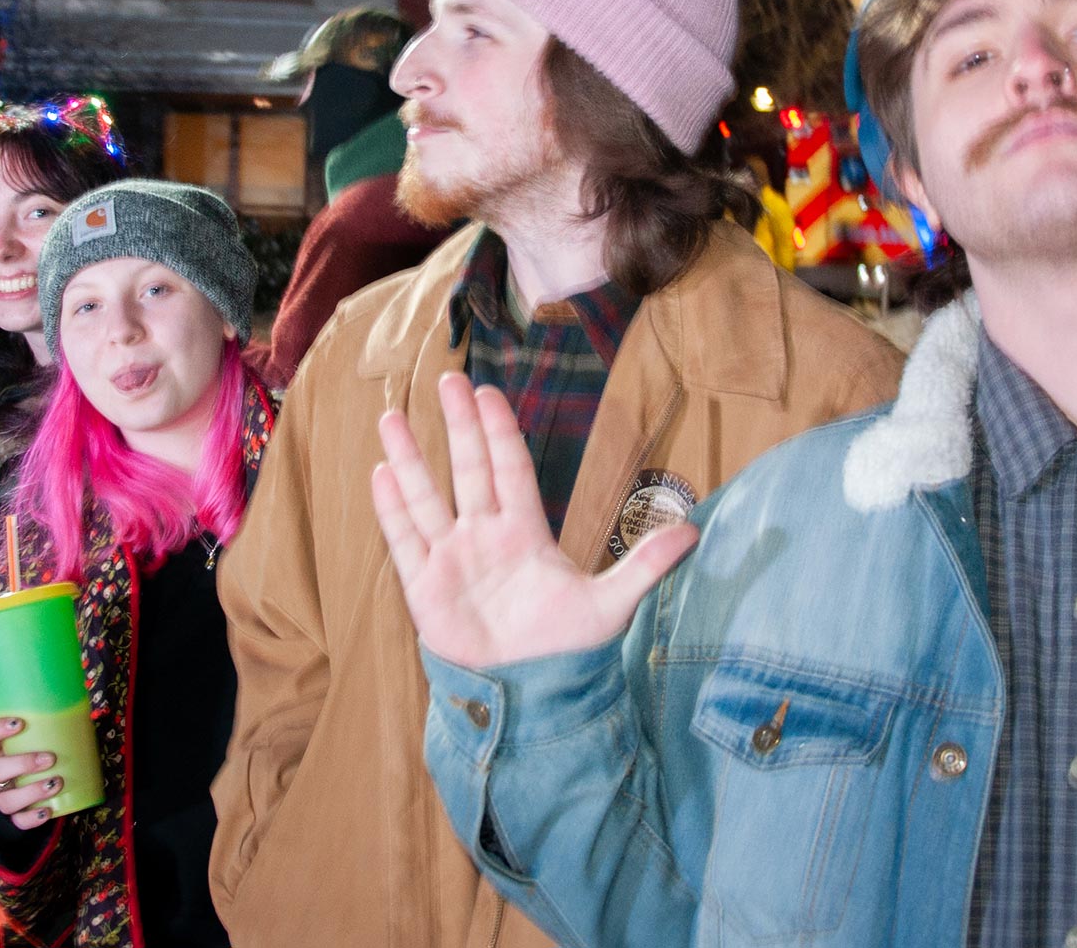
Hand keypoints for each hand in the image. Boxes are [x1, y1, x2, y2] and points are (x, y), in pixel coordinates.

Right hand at [0, 717, 63, 831]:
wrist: (20, 791)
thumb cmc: (29, 755)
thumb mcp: (29, 742)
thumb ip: (44, 729)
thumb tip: (82, 709)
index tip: (19, 723)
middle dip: (22, 764)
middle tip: (50, 758)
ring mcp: (0, 798)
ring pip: (5, 800)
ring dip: (31, 791)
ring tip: (56, 782)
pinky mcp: (12, 817)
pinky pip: (17, 821)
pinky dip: (32, 818)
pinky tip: (47, 810)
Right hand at [371, 373, 696, 670]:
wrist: (529, 697)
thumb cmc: (566, 650)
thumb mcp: (611, 605)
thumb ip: (645, 564)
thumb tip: (695, 530)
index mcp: (526, 533)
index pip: (511, 469)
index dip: (499, 432)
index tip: (489, 392)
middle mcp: (485, 537)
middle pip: (469, 470)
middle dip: (458, 426)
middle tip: (448, 379)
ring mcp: (453, 559)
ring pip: (428, 497)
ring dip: (411, 458)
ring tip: (392, 416)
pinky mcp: (427, 587)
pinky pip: (406, 541)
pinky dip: (393, 509)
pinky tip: (382, 473)